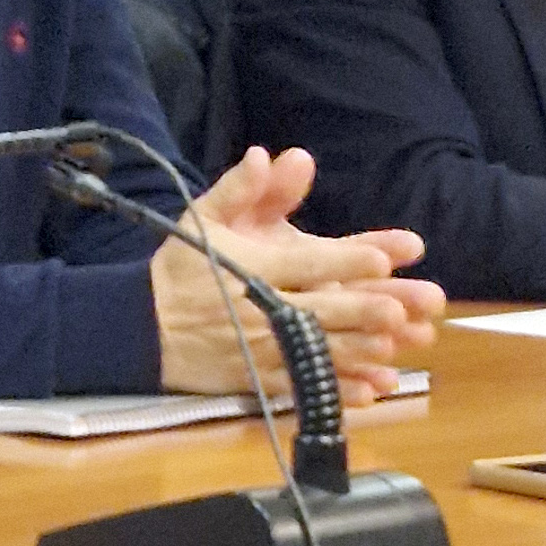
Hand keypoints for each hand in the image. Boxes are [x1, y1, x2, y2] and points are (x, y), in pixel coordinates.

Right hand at [150, 146, 444, 403]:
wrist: (142, 328)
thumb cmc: (182, 268)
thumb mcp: (202, 219)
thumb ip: (239, 188)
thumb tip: (265, 154)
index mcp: (250, 268)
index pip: (304, 264)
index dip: (343, 262)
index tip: (382, 259)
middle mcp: (259, 311)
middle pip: (319, 312)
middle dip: (363, 310)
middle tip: (403, 309)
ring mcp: (261, 351)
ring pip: (318, 354)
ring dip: (360, 351)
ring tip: (397, 346)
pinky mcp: (261, 382)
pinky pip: (305, 388)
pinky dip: (339, 391)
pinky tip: (373, 390)